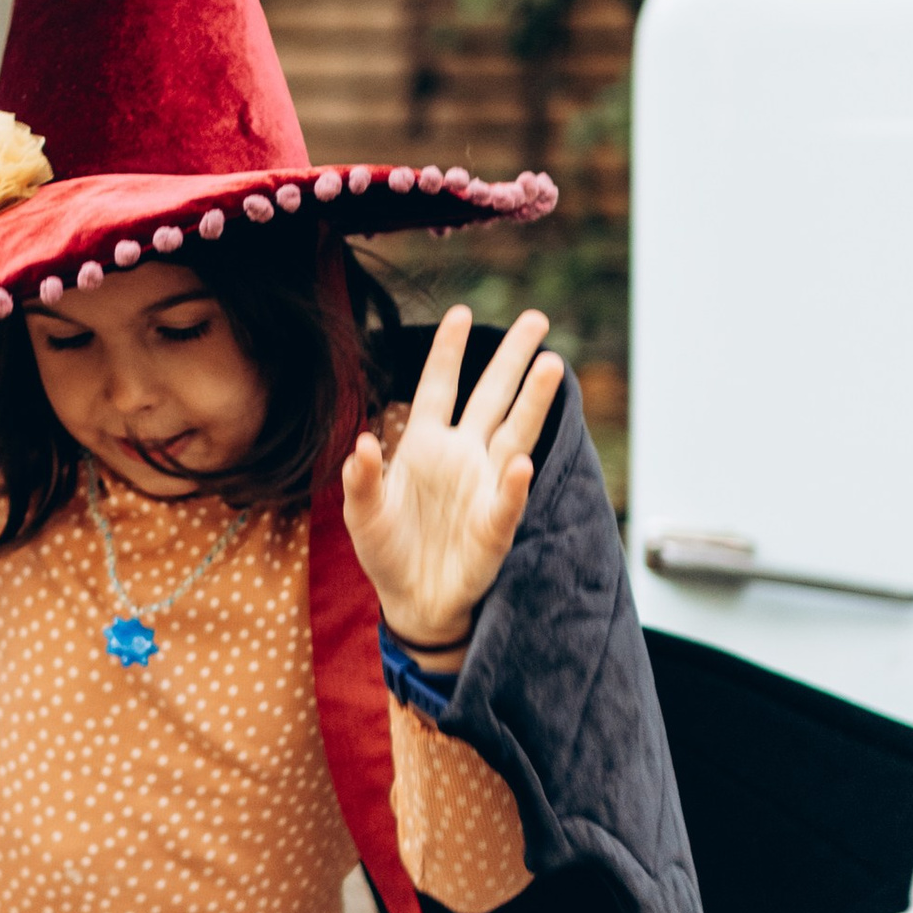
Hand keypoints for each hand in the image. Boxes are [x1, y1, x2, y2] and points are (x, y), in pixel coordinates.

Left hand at [341, 304, 562, 653]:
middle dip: (512, 359)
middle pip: (492, 397)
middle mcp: (462, 455)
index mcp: (425, 444)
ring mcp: (483, 486)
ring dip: (532, 402)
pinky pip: (506, 500)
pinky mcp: (495, 525)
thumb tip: (361, 443)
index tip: (462, 313)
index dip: (449, 352)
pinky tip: (521, 463)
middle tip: (537, 319)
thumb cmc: (387, 548)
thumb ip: (360, 478)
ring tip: (551, 365)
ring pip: (514, 434)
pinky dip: (513, 483)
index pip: (439, 387)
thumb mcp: (362, 513)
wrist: (413, 600)